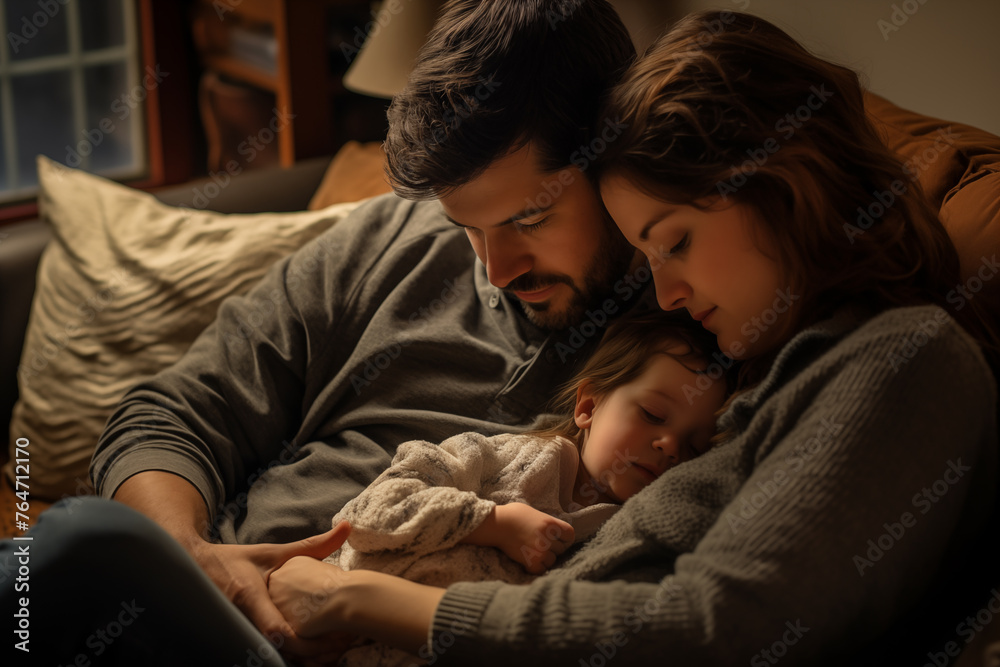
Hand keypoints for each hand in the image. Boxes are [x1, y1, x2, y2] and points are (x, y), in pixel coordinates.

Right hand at [189, 521, 351, 664]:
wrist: (193, 570)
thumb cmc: (236, 561)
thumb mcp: (272, 553)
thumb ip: (312, 546)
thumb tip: (348, 527)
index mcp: (250, 597)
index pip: (275, 629)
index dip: (301, 639)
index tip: (328, 638)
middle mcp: (241, 620)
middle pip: (277, 651)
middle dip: (308, 654)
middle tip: (338, 649)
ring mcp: (236, 634)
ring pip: (270, 658)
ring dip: (299, 659)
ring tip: (328, 655)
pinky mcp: (235, 640)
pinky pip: (262, 656)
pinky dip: (285, 659)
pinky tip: (306, 656)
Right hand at [469, 503, 574, 573]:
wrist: (495, 524)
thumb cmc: (512, 515)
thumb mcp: (534, 513)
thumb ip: (546, 523)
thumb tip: (554, 531)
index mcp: (550, 523)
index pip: (570, 534)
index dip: (565, 539)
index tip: (559, 540)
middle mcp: (548, 537)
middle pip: (561, 549)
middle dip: (553, 549)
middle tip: (541, 546)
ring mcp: (540, 550)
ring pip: (552, 560)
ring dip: (545, 558)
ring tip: (533, 552)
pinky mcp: (531, 561)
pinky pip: (542, 570)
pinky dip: (536, 567)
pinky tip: (528, 560)